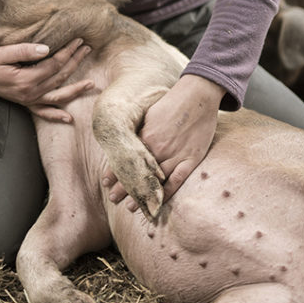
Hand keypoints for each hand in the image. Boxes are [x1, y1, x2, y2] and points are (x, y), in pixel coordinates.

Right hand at [0, 37, 92, 121]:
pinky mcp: (26, 103)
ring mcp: (28, 100)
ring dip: (75, 90)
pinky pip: (43, 112)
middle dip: (75, 62)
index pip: (54, 65)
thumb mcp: (2, 53)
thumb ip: (24, 51)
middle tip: (87, 49)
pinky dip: (56, 116)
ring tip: (91, 84)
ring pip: (57, 96)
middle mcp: (30, 93)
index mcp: (26, 79)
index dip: (68, 52)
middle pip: (59, 77)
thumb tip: (47, 49)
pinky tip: (68, 118)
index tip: (78, 40)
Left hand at [104, 75, 223, 205]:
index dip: (115, 172)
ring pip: (154, 181)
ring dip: (141, 195)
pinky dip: (166, 193)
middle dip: (123, 188)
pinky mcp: (191, 158)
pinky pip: (177, 180)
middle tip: (113, 198)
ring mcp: (175, 154)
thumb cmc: (173, 102)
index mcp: (145, 136)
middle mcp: (157, 148)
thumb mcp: (150, 114)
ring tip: (130, 207)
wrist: (198, 95)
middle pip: (137, 173)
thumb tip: (128, 142)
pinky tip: (158, 203)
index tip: (106, 182)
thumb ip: (140, 131)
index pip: (126, 159)